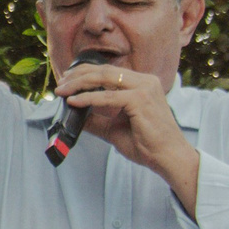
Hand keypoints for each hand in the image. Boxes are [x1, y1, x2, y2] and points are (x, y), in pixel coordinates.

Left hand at [52, 61, 198, 209]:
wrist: (169, 158)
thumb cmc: (148, 145)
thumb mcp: (115, 129)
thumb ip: (98, 120)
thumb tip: (76, 116)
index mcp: (142, 83)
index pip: (109, 71)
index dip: (85, 73)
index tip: (67, 80)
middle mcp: (145, 81)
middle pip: (104, 70)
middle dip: (78, 75)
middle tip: (60, 84)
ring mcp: (144, 88)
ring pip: (104, 79)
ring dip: (79, 84)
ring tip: (62, 91)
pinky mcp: (140, 99)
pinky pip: (107, 97)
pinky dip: (88, 98)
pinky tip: (73, 102)